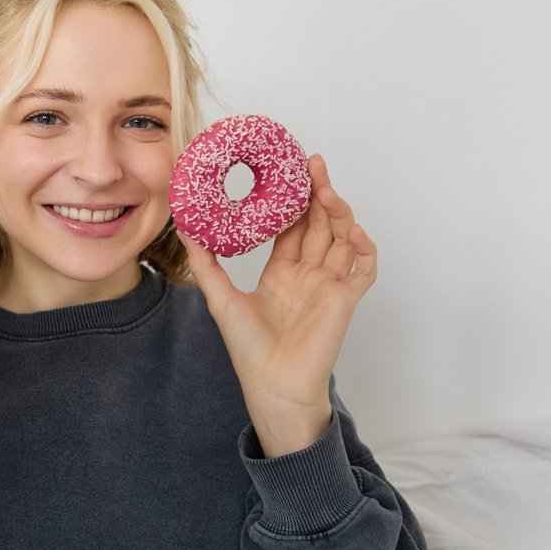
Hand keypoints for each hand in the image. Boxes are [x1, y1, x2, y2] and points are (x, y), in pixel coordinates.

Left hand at [179, 153, 378, 457]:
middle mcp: (308, 274)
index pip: (293, 226)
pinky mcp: (345, 300)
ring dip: (339, 211)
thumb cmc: (249, 350)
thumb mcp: (220, 299)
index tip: (289, 171)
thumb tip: (185, 228)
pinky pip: (364, 269)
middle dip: (318, 193)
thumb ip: (206, 263)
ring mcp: (329, 285)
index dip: (294, 199)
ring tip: (326, 188)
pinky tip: (353, 230)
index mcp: (282, 272)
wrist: (273, 386)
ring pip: (342, 237)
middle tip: (312, 163)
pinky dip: (364, 248)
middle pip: (320, 224)